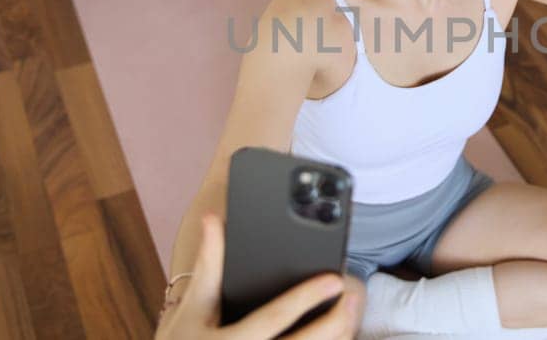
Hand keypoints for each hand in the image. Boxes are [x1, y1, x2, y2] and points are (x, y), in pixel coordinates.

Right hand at [155, 212, 361, 338]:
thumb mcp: (194, 307)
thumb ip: (209, 264)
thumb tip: (213, 219)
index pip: (274, 318)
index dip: (306, 298)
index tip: (335, 279)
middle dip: (335, 322)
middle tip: (353, 297)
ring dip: (336, 338)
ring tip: (349, 315)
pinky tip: (336, 335)